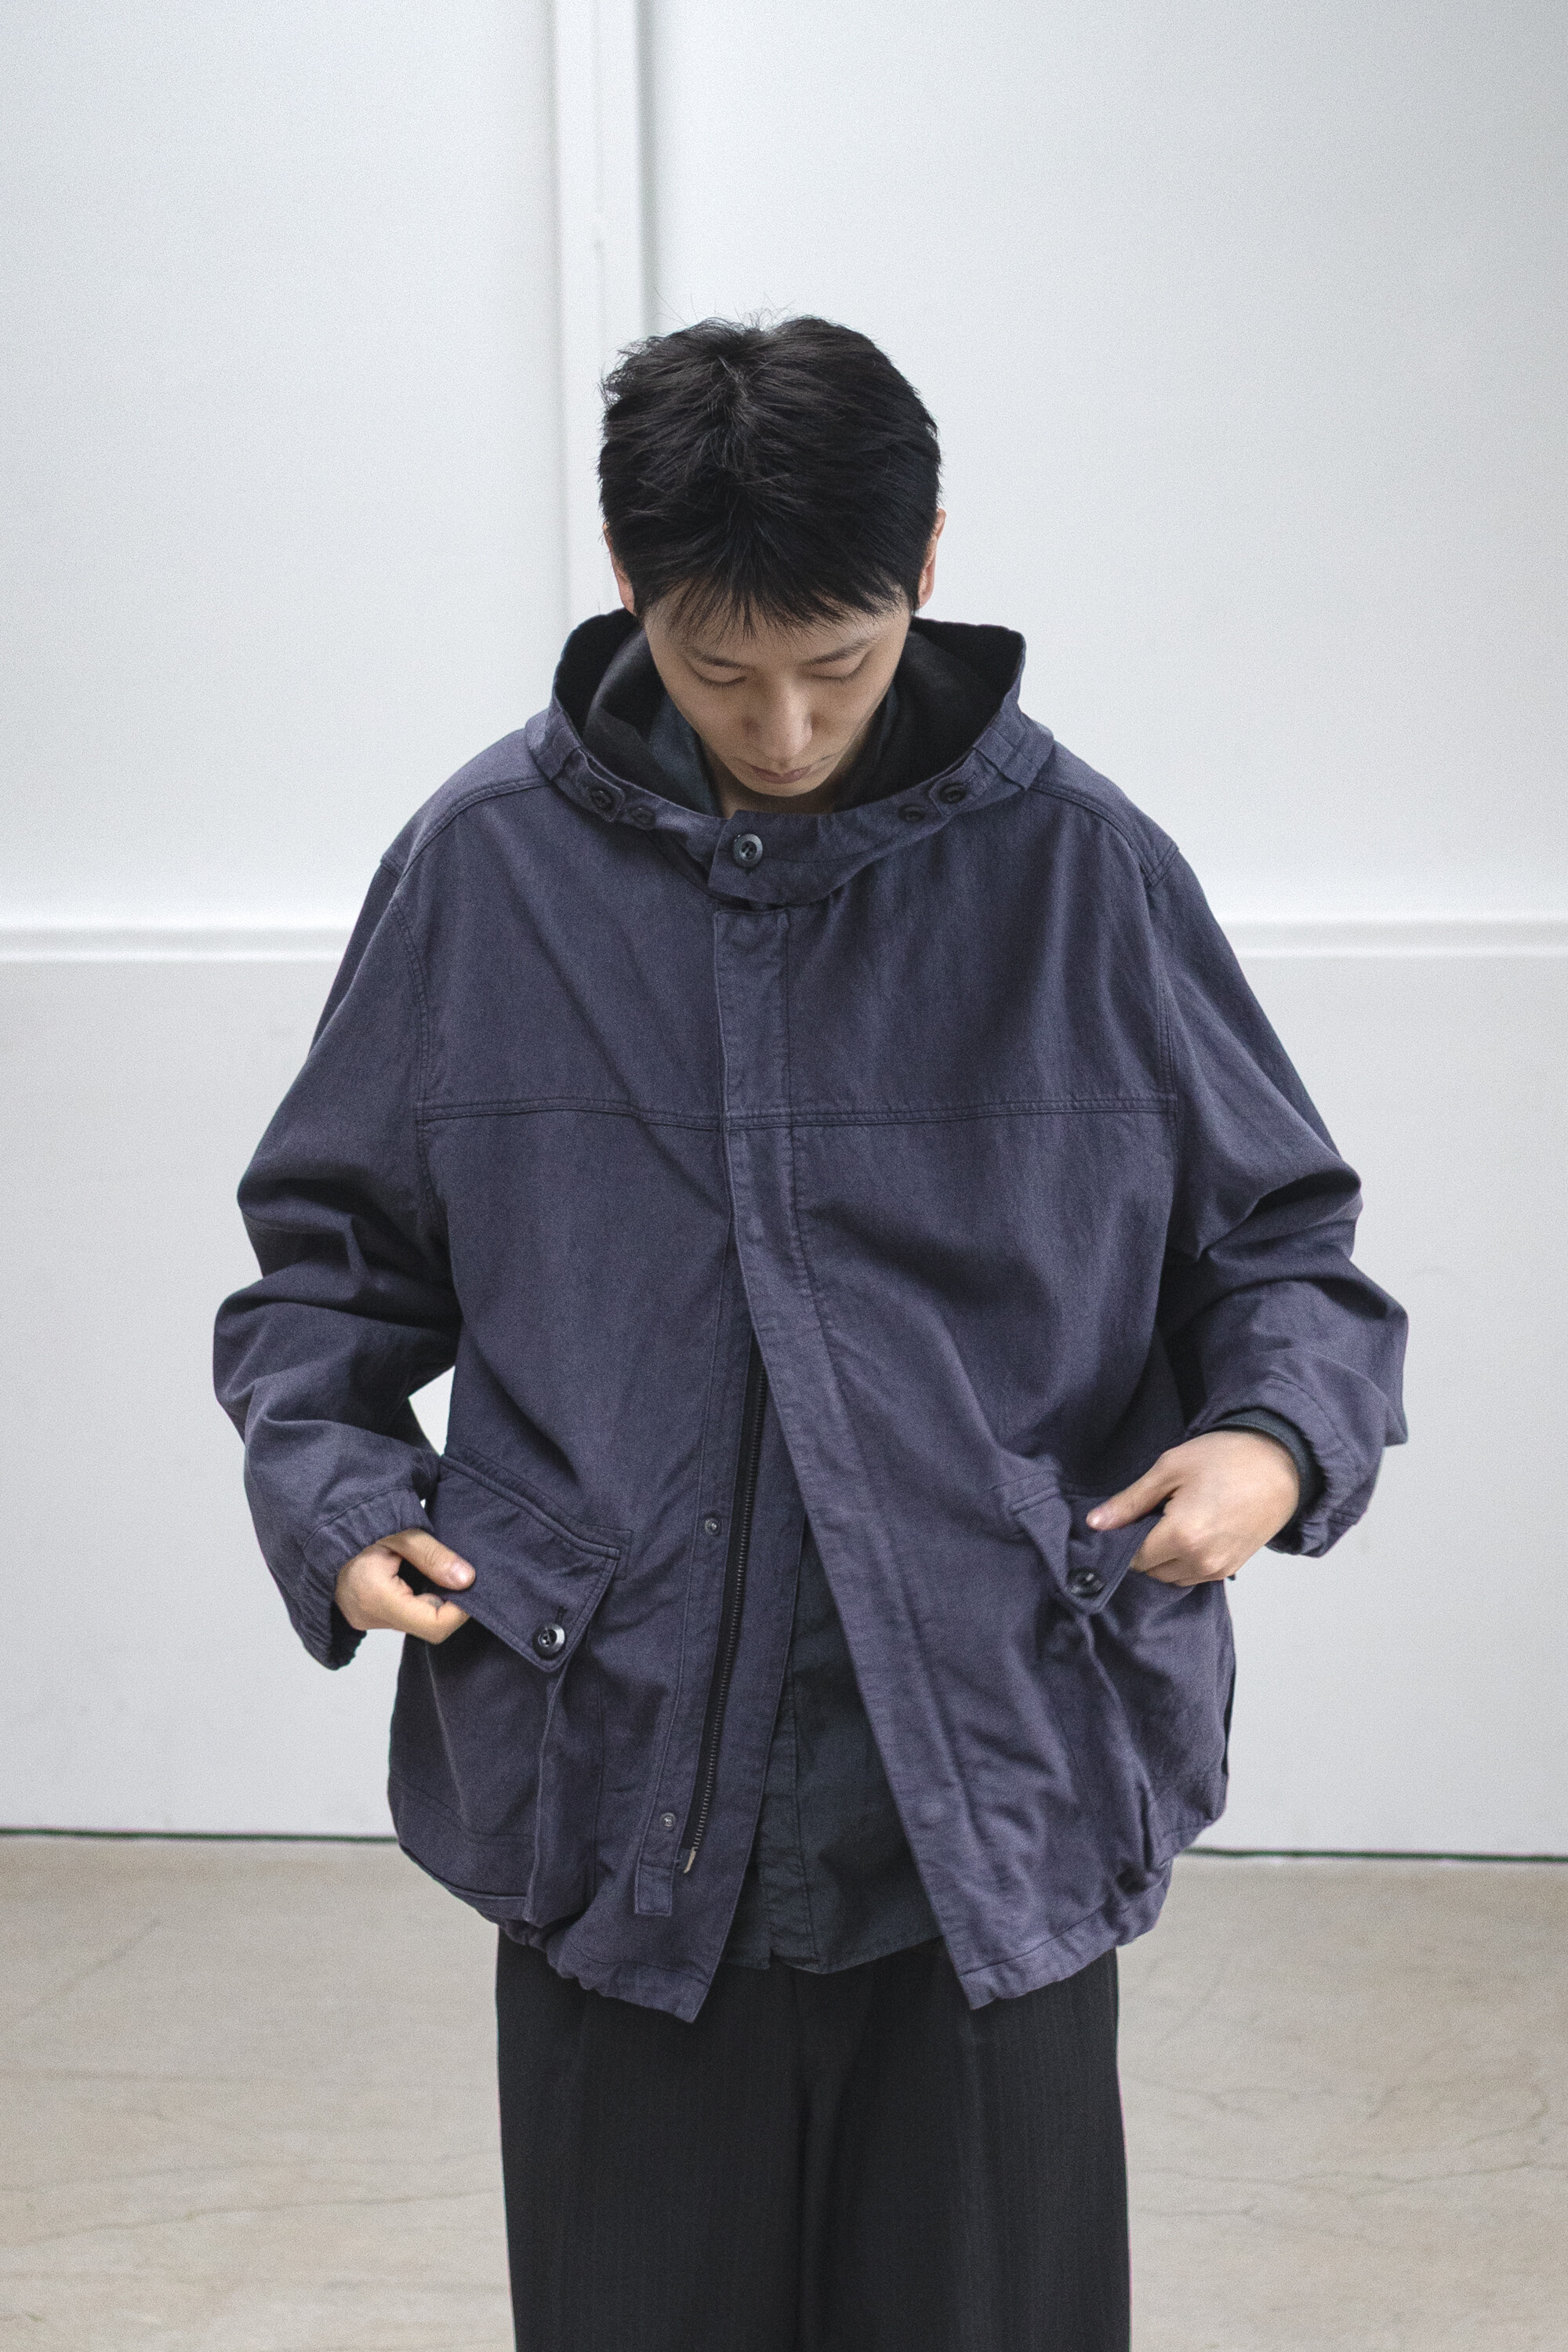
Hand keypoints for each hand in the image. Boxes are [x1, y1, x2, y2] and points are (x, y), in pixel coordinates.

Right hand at [334, 1526, 474, 1642]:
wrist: (319, 1523)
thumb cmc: (355, 1521)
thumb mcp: (400, 1531)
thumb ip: (434, 1556)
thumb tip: (468, 1580)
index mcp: (375, 1598)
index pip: (433, 1625)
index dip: (460, 1610)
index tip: (471, 1584)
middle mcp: (368, 1616)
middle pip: (425, 1625)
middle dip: (446, 1600)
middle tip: (451, 1568)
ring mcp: (362, 1618)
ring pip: (414, 1620)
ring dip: (429, 1596)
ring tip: (425, 1565)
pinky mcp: (362, 1613)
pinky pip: (399, 1613)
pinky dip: (413, 1596)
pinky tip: (411, 1572)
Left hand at [1086, 1430, 1300, 1587]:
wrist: (1282, 1464)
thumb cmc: (1226, 1458)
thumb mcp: (1170, 1468)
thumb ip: (1130, 1501)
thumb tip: (1095, 1524)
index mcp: (1182, 1536)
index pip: (1131, 1558)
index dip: (1120, 1540)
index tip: (1121, 1519)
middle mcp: (1200, 1561)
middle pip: (1149, 1570)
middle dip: (1141, 1547)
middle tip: (1149, 1513)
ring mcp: (1218, 1569)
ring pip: (1170, 1577)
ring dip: (1162, 1557)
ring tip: (1171, 1520)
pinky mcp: (1232, 1569)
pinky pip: (1193, 1576)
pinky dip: (1182, 1561)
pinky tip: (1189, 1532)